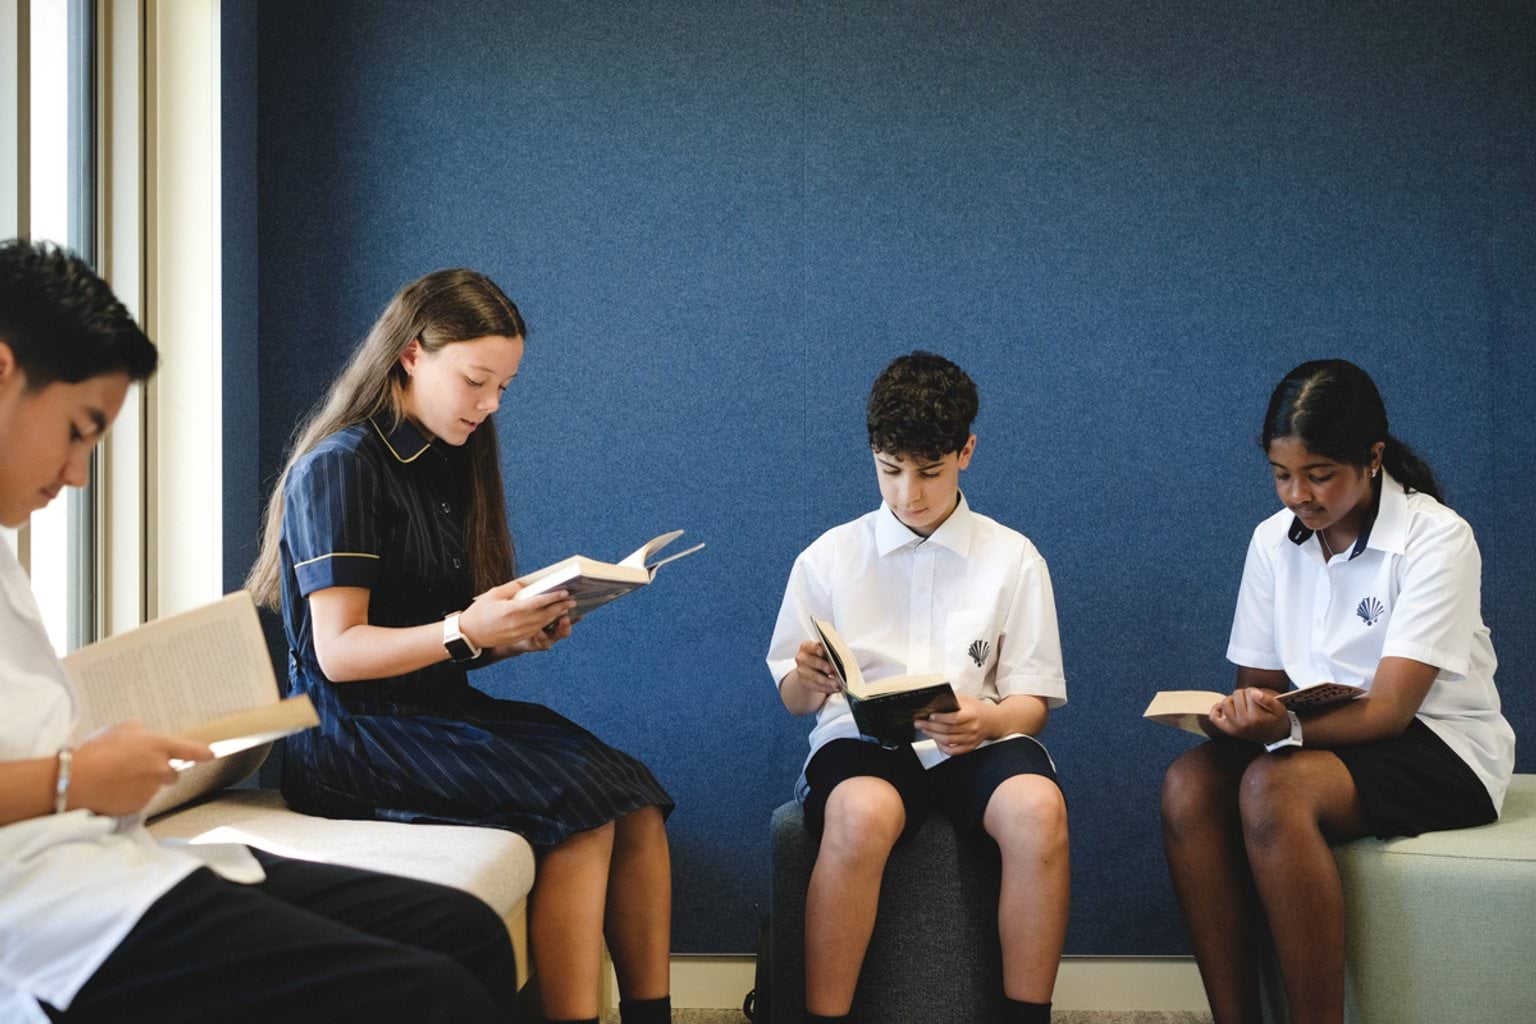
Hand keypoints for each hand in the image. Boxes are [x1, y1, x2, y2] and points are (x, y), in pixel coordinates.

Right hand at [70, 722, 213, 815]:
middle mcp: (161, 769)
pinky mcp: (139, 807)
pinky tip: (114, 791)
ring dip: (143, 785)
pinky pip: (141, 801)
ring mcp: (151, 790)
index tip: (211, 755)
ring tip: (118, 779)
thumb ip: (140, 731)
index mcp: (159, 746)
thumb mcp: (119, 730)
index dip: (203, 753)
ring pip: (155, 788)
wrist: (76, 781)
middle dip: (161, 772)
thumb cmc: (96, 751)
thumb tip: (146, 734)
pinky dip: (132, 797)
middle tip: (136, 768)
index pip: (191, 751)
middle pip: (172, 774)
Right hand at [459, 580, 576, 648]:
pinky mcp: (518, 638)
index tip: (564, 593)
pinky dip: (547, 623)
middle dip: (560, 607)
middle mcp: (517, 623)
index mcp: (511, 610)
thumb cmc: (479, 611)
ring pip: (543, 624)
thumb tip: (527, 584)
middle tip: (572, 600)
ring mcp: (519, 632)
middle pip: (545, 615)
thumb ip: (512, 588)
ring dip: (556, 616)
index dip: (553, 598)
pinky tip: (552, 618)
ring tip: (566, 608)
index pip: (538, 603)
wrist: (469, 634)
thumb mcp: (493, 594)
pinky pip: (537, 630)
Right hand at [792, 641, 840, 695]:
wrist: (816, 667)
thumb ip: (831, 653)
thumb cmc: (824, 657)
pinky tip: (833, 688)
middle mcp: (801, 658)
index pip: (811, 646)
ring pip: (813, 676)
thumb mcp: (827, 652)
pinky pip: (814, 686)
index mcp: (806, 646)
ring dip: (826, 681)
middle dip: (823, 666)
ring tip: (836, 684)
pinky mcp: (803, 681)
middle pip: (812, 662)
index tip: (823, 652)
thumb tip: (842, 658)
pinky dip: (825, 688)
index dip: (816, 649)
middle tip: (833, 671)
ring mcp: (801, 670)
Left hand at [916, 696, 989, 755]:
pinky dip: (942, 747)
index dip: (940, 718)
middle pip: (947, 730)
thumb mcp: (966, 700)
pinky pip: (953, 751)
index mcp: (971, 715)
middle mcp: (971, 728)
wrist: (992, 721)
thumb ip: (951, 701)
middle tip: (920, 723)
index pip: (954, 718)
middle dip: (930, 727)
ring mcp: (970, 739)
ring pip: (948, 741)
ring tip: (925, 730)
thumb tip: (934, 703)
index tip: (930, 716)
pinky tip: (936, 740)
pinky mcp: (969, 747)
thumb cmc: (977, 710)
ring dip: (933, 736)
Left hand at [1208, 687, 1290, 744]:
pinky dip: (1216, 709)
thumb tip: (1253, 692)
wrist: (1275, 737)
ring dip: (1232, 700)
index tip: (1260, 698)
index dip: (1255, 692)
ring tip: (1242, 704)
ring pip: (1226, 702)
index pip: (1249, 692)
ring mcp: (1234, 727)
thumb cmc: (1276, 721)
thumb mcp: (1279, 709)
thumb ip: (1268, 700)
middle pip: (1237, 694)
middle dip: (1245, 695)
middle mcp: (1243, 722)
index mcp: (1256, 717)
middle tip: (1252, 702)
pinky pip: (1214, 718)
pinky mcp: (1228, 730)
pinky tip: (1223, 707)